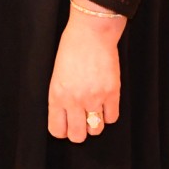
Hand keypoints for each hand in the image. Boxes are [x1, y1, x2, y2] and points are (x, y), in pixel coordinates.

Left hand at [47, 0, 125, 142]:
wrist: (91, 32)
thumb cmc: (71, 48)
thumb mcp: (57, 74)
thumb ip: (60, 96)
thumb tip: (66, 115)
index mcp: (57, 94)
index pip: (57, 129)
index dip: (62, 130)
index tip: (65, 125)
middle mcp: (75, 100)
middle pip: (77, 136)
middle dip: (78, 132)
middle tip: (80, 122)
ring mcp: (94, 98)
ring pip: (96, 129)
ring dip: (94, 123)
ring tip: (93, 110)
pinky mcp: (112, 93)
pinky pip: (112, 118)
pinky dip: (108, 114)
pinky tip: (104, 103)